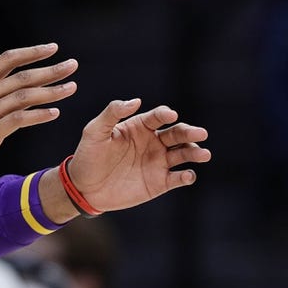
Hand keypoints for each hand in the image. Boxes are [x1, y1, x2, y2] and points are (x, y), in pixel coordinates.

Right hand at [0, 44, 77, 182]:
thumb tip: (19, 85)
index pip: (7, 59)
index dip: (32, 52)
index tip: (53, 48)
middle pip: (22, 76)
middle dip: (51, 70)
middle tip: (73, 65)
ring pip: (24, 97)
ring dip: (51, 92)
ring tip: (71, 88)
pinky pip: (19, 119)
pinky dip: (39, 115)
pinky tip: (54, 113)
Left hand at [65, 99, 210, 213]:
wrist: (84, 187)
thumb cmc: (88, 155)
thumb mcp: (95, 131)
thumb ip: (112, 113)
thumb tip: (136, 101)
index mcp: (139, 127)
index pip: (157, 117)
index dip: (165, 114)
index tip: (170, 115)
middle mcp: (153, 142)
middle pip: (176, 134)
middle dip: (189, 132)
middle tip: (200, 133)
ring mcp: (158, 162)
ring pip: (183, 154)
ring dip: (194, 153)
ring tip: (203, 154)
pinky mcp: (159, 182)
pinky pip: (177, 178)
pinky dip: (186, 177)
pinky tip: (188, 175)